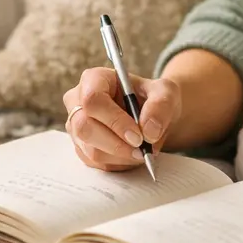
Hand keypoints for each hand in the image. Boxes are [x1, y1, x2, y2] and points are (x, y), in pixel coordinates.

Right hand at [62, 67, 179, 171]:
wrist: (152, 116)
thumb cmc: (153, 98)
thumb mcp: (166, 93)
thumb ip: (161, 105)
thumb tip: (149, 130)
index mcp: (94, 79)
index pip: (93, 100)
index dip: (114, 120)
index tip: (138, 135)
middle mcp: (78, 101)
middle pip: (84, 127)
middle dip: (116, 144)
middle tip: (141, 149)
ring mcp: (76, 126)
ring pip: (90, 150)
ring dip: (120, 156)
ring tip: (141, 151)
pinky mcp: (81, 147)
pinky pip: (95, 163)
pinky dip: (118, 163)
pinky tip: (131, 154)